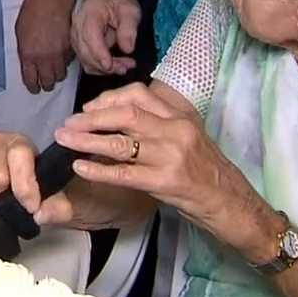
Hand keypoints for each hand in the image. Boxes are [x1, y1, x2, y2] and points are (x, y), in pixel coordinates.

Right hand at [0, 133, 74, 224]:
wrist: (8, 178)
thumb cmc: (34, 185)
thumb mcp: (58, 195)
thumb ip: (58, 207)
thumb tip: (42, 214)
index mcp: (21, 144)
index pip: (19, 157)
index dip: (25, 186)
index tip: (31, 207)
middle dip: (2, 198)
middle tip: (7, 204)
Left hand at [15, 0, 76, 93]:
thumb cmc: (32, 9)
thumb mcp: (20, 31)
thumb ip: (25, 50)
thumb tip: (29, 62)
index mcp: (28, 54)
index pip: (31, 80)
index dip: (33, 86)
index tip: (34, 88)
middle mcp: (45, 58)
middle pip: (48, 82)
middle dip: (46, 83)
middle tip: (45, 81)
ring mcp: (60, 54)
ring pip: (61, 75)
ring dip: (57, 74)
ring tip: (54, 71)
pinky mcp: (72, 48)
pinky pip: (69, 63)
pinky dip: (65, 63)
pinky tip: (62, 59)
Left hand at [52, 83, 271, 251]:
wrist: (233, 202)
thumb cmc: (208, 172)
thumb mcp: (190, 137)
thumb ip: (162, 124)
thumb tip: (122, 118)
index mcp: (180, 115)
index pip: (139, 94)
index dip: (108, 99)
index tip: (89, 108)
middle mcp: (175, 129)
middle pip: (125, 113)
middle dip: (91, 117)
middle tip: (67, 124)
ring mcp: (171, 154)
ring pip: (120, 141)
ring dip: (87, 140)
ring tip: (64, 140)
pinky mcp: (166, 180)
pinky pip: (125, 173)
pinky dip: (99, 170)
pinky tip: (80, 168)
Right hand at [72, 0, 141, 75]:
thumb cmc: (119, 3)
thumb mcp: (130, 10)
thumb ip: (129, 28)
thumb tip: (127, 49)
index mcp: (90, 13)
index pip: (90, 36)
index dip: (99, 53)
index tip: (111, 66)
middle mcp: (78, 26)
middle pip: (86, 52)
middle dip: (105, 65)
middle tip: (126, 67)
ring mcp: (76, 37)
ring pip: (86, 60)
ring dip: (104, 69)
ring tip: (124, 67)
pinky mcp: (78, 46)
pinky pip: (87, 62)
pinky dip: (100, 68)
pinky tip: (115, 65)